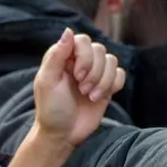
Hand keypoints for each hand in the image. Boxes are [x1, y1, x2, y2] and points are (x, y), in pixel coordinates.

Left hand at [33, 28, 125, 146]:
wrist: (63, 135)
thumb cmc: (51, 110)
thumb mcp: (47, 82)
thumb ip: (56, 55)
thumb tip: (68, 31)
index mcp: (63, 58)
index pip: (82, 41)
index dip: (84, 56)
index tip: (76, 76)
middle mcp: (79, 63)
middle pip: (100, 50)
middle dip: (94, 72)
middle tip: (82, 90)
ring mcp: (94, 74)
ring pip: (111, 61)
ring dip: (103, 81)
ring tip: (89, 96)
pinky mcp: (106, 86)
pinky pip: (119, 74)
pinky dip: (113, 85)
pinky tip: (99, 97)